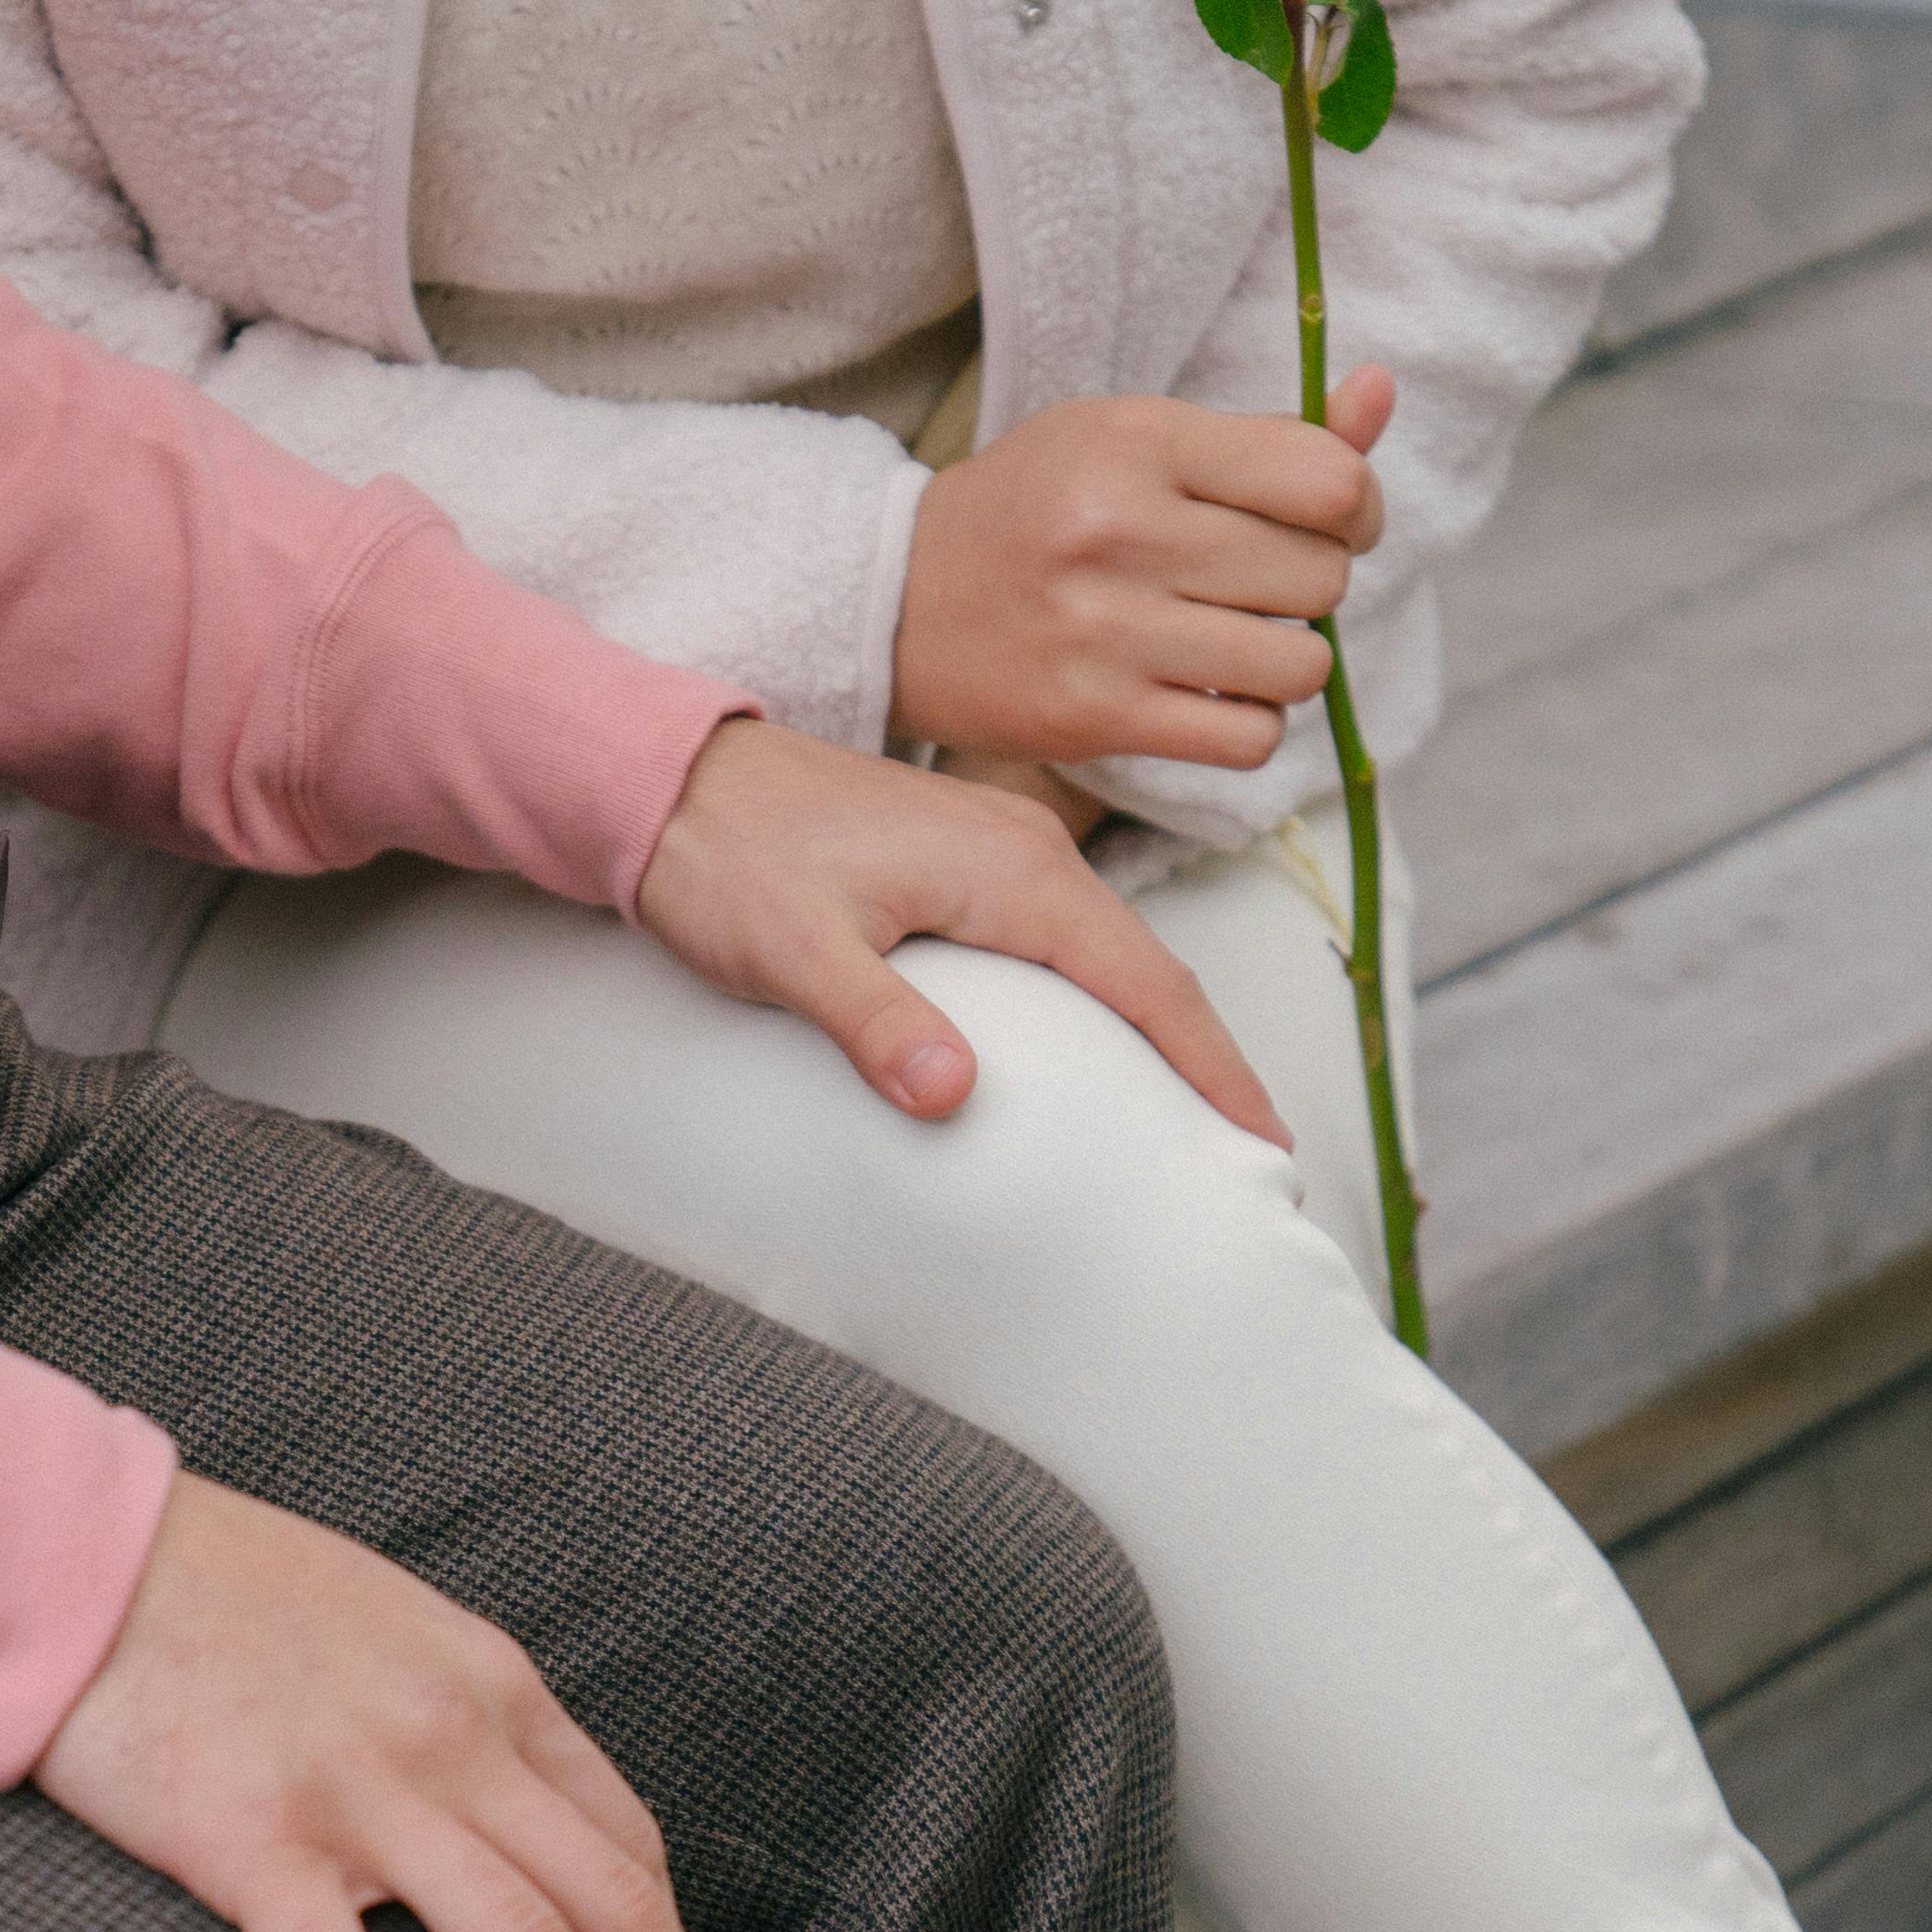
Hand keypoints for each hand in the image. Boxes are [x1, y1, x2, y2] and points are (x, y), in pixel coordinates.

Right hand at [34, 1476, 786, 1931]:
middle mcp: (454, 1736)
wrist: (74, 1545)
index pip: (622, 1843)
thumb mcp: (384, 1628)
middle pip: (612, 1906)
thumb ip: (455, 1718)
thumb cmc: (220, 1593)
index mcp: (491, 1686)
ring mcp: (359, 1787)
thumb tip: (509, 1822)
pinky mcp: (254, 1836)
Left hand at [633, 716, 1285, 1142]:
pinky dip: (1099, 999)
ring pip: (1106, 953)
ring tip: (1192, 1118)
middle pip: (1148, 969)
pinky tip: (1094, 1050)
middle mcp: (1025, 851)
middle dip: (1207, 1060)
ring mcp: (996, 851)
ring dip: (1157, 1030)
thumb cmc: (725, 854)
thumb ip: (876, 1021)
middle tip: (1251, 1156)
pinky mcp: (960, 862)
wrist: (665, 775)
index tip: (1266, 1143)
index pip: (1149, 980)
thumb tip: (953, 1095)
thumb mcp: (791, 948)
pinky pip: (1060, 939)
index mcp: (1012, 871)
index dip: (1215, 1066)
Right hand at [893, 371, 1394, 770]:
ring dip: (1286, 659)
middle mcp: (1122, 532)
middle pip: (1320, 576)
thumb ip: (1268, 434)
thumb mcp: (1133, 437)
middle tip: (1254, 580)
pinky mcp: (1097, 717)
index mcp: (1138, 441)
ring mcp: (1108, 631)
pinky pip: (1251, 736)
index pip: (1327, 482)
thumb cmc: (1039, 507)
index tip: (1329, 520)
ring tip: (1232, 638)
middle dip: (1311, 582)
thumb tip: (1385, 393)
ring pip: (1300, 665)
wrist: (897, 600)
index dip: (1356, 507)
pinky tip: (1207, 690)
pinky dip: (1249, 720)